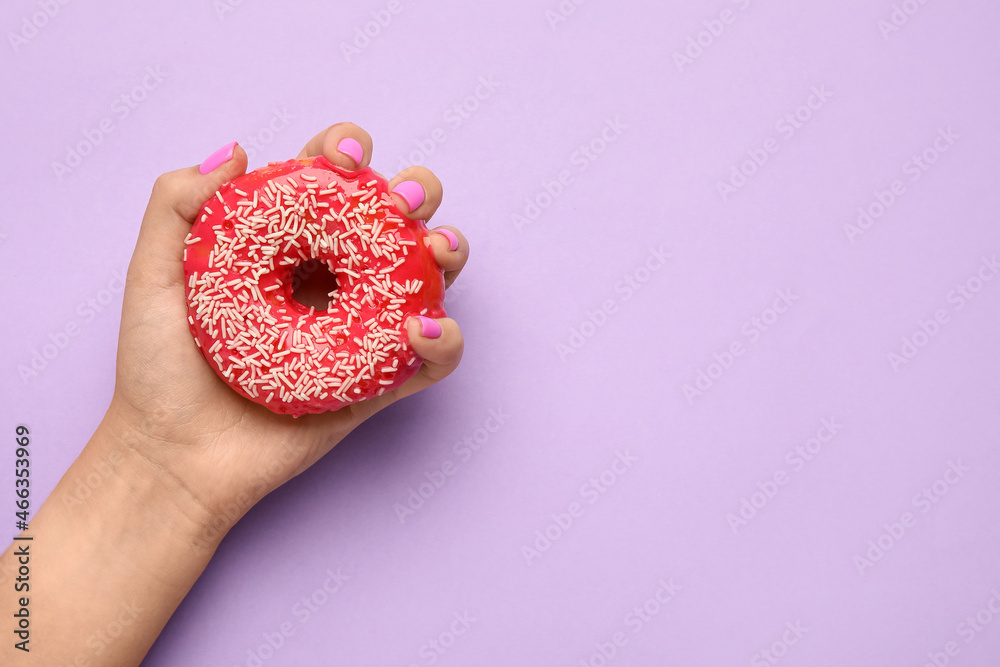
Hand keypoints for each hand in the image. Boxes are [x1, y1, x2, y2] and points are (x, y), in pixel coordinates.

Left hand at [107, 121, 467, 536]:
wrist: (173, 459)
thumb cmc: (158, 372)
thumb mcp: (152, 277)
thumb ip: (176, 206)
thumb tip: (238, 150)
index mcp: (285, 248)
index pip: (329, 184)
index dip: (347, 153)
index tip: (344, 154)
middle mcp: (330, 282)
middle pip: (392, 221)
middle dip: (414, 193)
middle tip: (400, 200)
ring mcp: (359, 332)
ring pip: (426, 279)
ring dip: (448, 251)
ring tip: (437, 248)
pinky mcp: (377, 384)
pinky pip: (429, 361)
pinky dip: (446, 341)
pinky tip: (425, 329)